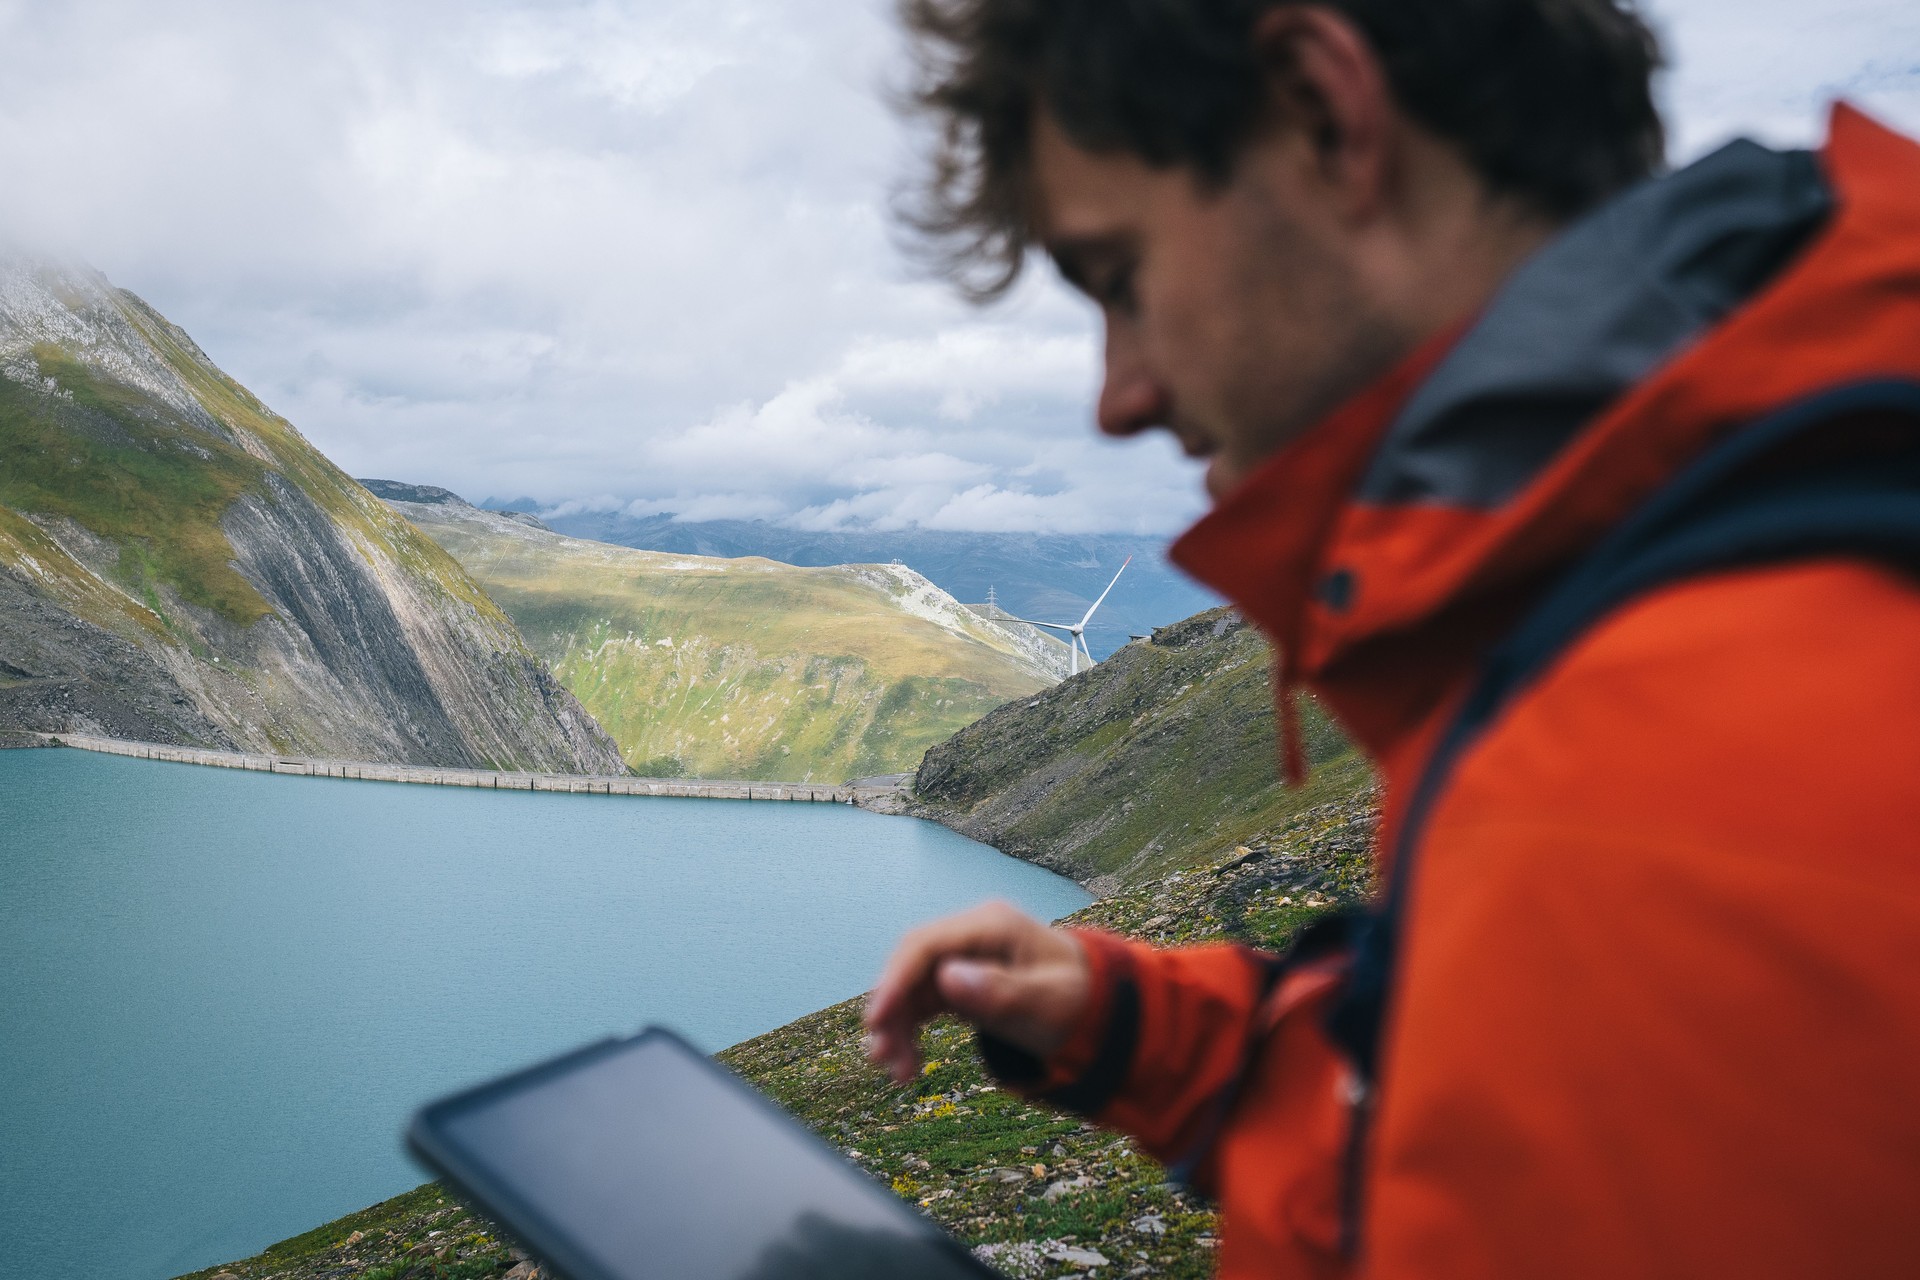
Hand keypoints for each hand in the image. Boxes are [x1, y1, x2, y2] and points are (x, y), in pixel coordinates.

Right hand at [864, 900, 1090, 1083]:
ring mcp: (963, 956)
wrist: (1095, 1006)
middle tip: (882, 1057)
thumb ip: (1002, 993)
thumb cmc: (1076, 1001)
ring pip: (911, 987)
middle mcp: (971, 935)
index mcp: (993, 926)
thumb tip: (948, 979)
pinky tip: (907, 1063)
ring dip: (897, 1027)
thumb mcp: (1048, 1004)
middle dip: (891, 1010)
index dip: (896, 980)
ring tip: (897, 1072)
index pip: (926, 945)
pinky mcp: (959, 978)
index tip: (877, 1020)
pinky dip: (910, 1031)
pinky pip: (922, 1002)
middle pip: (911, 965)